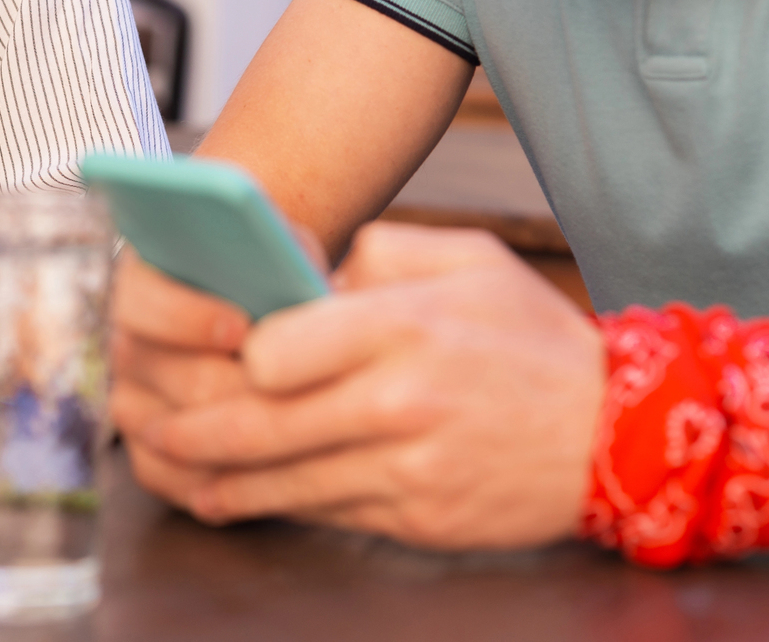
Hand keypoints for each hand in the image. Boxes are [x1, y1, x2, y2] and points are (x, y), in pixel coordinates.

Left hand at [128, 222, 604, 550]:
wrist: (622, 436)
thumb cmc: (535, 340)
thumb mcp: (469, 259)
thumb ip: (378, 250)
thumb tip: (300, 263)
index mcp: (405, 326)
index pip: (278, 348)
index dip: (236, 352)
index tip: (219, 347)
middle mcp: (399, 401)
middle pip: (261, 424)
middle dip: (192, 427)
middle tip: (146, 422)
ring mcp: (407, 467)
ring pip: (282, 479)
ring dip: (215, 476)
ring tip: (173, 463)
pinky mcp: (417, 517)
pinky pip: (324, 511)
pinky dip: (272, 505)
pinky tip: (234, 496)